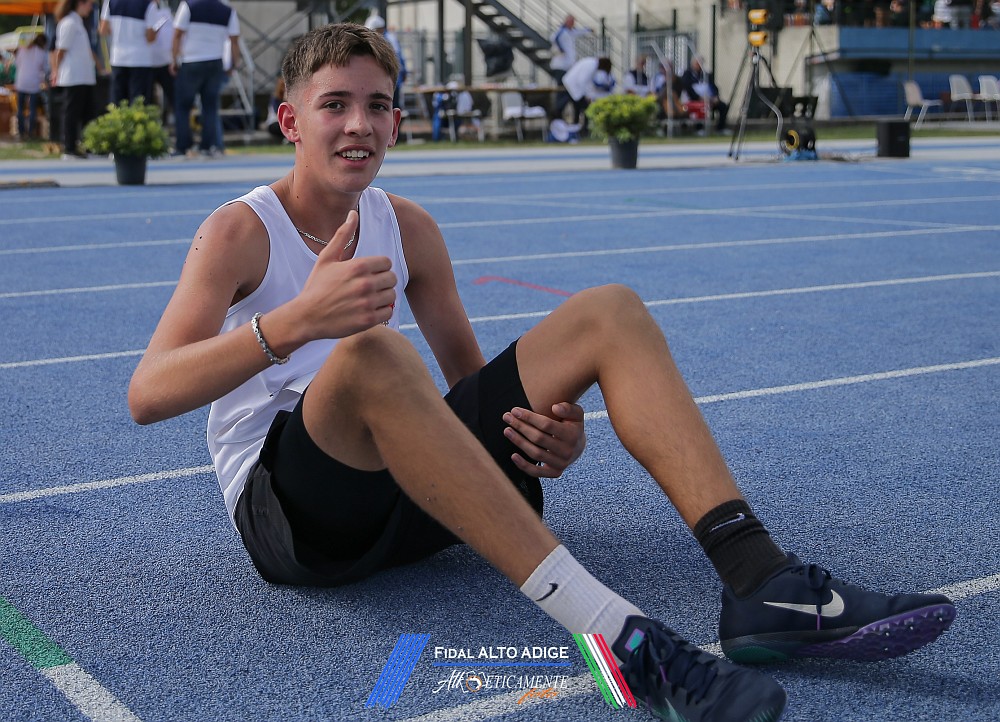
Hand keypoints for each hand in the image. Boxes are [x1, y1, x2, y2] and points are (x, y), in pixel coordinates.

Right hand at [295, 211, 396, 339]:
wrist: (306, 317)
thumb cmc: (316, 286)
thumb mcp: (327, 258)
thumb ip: (342, 235)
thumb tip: (353, 213)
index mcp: (358, 266)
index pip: (387, 262)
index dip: (379, 268)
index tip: (368, 274)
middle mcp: (365, 284)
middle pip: (392, 278)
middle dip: (382, 282)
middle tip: (369, 288)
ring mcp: (367, 303)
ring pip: (391, 295)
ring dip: (383, 297)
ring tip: (368, 299)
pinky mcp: (368, 320)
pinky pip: (388, 312)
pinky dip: (382, 311)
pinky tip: (369, 310)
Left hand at [503, 402, 585, 478]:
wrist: (578, 447)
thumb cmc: (573, 426)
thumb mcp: (576, 414)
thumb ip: (568, 408)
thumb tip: (555, 407)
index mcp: (572, 435)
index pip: (546, 425)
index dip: (529, 417)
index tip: (515, 411)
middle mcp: (567, 451)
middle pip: (538, 438)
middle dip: (521, 427)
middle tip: (507, 418)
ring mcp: (561, 463)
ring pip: (535, 454)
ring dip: (519, 442)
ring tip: (507, 431)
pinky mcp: (554, 472)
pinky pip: (536, 472)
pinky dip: (524, 465)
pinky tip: (513, 456)